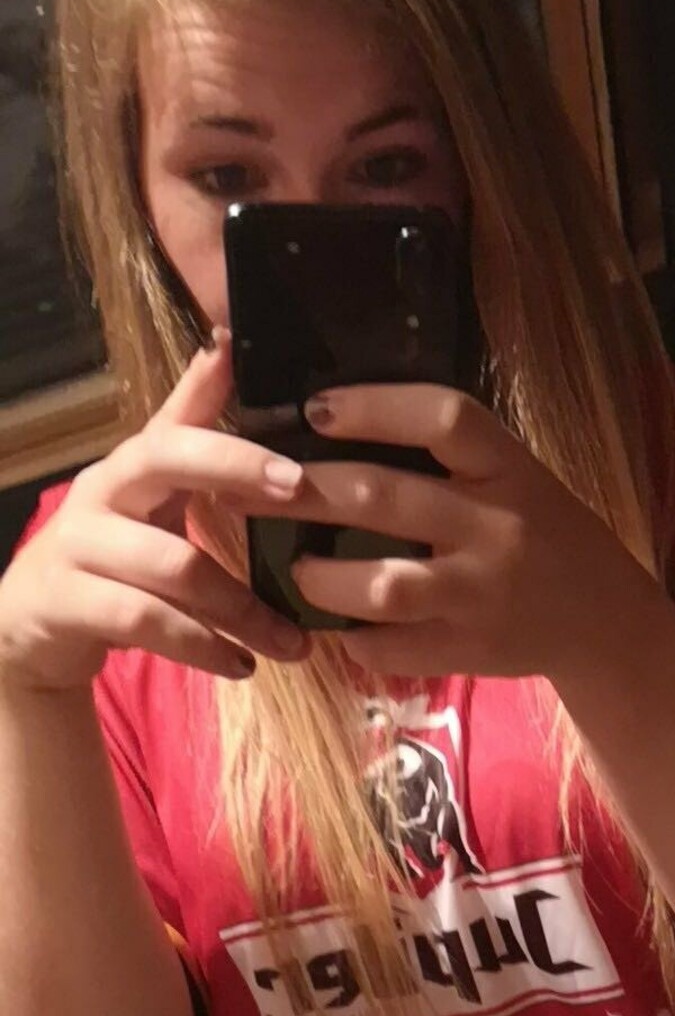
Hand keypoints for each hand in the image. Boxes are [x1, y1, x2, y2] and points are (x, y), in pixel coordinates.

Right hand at [0, 338, 311, 695]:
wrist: (33, 624)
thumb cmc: (113, 554)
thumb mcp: (154, 496)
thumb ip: (192, 433)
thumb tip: (227, 349)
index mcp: (130, 464)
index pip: (178, 426)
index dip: (232, 426)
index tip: (292, 442)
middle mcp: (99, 491)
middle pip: (165, 462)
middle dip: (237, 470)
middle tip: (301, 492)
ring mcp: (77, 546)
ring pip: (173, 565)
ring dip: (243, 610)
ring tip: (293, 642)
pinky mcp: (65, 602)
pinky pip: (147, 621)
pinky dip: (203, 647)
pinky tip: (241, 666)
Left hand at [289, 383, 669, 681]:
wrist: (603, 617)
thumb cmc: (540, 531)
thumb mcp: (513, 477)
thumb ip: (447, 456)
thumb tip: (335, 427)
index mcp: (509, 468)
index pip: (442, 417)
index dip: (373, 407)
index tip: (314, 407)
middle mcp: (496, 527)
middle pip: (387, 497)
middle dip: (309, 492)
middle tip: (258, 491)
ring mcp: (482, 594)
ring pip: (385, 584)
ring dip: (323, 578)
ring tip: (298, 570)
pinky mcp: (471, 650)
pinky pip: (395, 648)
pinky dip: (355, 640)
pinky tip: (339, 628)